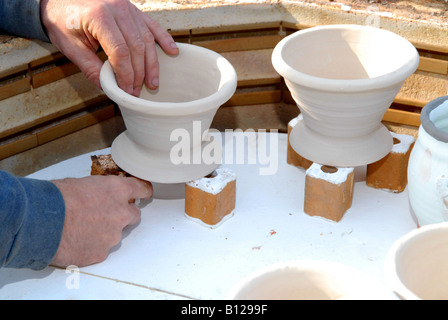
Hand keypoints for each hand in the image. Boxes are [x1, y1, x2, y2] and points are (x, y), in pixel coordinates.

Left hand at [40, 0, 178, 95]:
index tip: (127, 90)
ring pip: (147, 39)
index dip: (126, 74)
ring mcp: (128, 8)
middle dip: (139, 73)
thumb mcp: (70, 47)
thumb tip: (108, 89)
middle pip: (136, 47)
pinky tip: (172, 52)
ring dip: (152, 63)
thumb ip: (90, 68)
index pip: (120, 52)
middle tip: (137, 91)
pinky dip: (164, 39)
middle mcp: (117, 9)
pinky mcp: (134, 10)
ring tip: (153, 82)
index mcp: (99, 17)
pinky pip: (153, 26)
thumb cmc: (63, 21)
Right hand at [51, 175, 152, 266]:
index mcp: (117, 190)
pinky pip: (102, 249)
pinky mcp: (102, 253)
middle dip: (123, 215)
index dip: (143, 192)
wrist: (40, 221)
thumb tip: (100, 194)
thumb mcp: (82, 183)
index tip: (145, 194)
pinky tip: (77, 240)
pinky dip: (93, 245)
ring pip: (116, 234)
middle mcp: (121, 213)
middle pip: (134, 215)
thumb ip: (100, 190)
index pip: (142, 189)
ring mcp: (113, 235)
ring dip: (105, 231)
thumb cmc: (55, 198)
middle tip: (104, 214)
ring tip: (82, 228)